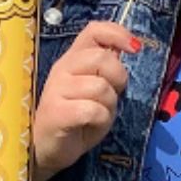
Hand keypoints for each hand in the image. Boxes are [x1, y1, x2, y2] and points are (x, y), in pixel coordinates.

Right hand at [32, 20, 140, 180]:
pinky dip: (101, 120)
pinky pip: (92, 110)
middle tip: (112, 95)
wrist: (46, 149)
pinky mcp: (56, 113)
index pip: (94, 31)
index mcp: (73, 59)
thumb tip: (128, 48)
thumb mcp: (96, 89)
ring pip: (100, 87)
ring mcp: (56, 90)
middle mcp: (62, 68)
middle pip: (102, 57)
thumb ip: (107, 70)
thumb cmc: (76, 118)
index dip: (118, 34)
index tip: (135, 48)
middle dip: (118, 78)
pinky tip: (90, 125)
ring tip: (98, 115)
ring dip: (109, 104)